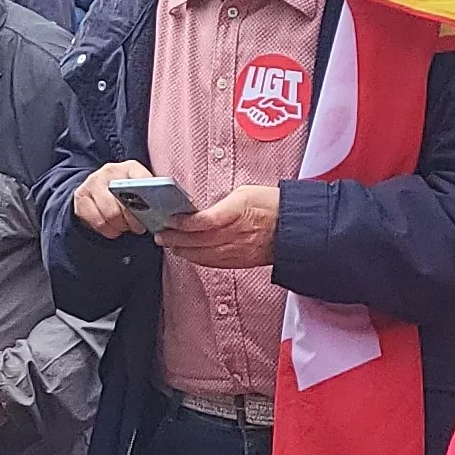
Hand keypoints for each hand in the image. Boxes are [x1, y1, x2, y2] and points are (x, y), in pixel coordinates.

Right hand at [73, 159, 157, 241]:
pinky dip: (108, 230)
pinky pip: (98, 222)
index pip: (143, 181)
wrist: (96, 189)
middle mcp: (109, 171)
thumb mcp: (139, 189)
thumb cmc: (125, 193)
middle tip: (139, 227)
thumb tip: (172, 206)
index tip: (155, 212)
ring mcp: (93, 183)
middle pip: (125, 203)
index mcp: (129, 167)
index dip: (150, 199)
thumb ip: (152, 194)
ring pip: (110, 215)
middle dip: (134, 221)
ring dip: (121, 226)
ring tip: (125, 227)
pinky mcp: (81, 197)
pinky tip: (114, 228)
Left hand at [154, 183, 280, 271]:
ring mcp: (238, 250)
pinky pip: (212, 262)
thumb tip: (201, 212)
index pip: (205, 221)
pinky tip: (187, 254)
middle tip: (160, 234)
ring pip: (202, 254)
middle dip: (175, 238)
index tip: (170, 219)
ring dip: (182, 250)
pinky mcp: (240, 261)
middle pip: (199, 240)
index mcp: (238, 211)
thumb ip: (222, 203)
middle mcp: (237, 233)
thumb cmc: (272, 206)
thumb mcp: (245, 192)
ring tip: (169, 244)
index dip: (184, 222)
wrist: (294, 228)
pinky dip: (196, 258)